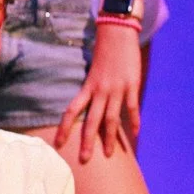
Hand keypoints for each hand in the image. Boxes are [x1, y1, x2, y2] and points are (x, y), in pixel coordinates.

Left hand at [56, 21, 143, 162]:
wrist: (117, 33)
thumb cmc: (104, 53)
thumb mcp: (92, 73)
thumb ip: (91, 90)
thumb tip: (89, 107)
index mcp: (87, 87)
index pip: (70, 111)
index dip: (64, 128)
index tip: (58, 144)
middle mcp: (99, 91)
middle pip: (91, 121)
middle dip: (87, 142)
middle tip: (84, 160)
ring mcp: (116, 89)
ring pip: (111, 119)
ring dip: (110, 138)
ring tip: (110, 155)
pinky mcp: (131, 85)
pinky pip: (132, 108)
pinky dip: (134, 121)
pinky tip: (134, 134)